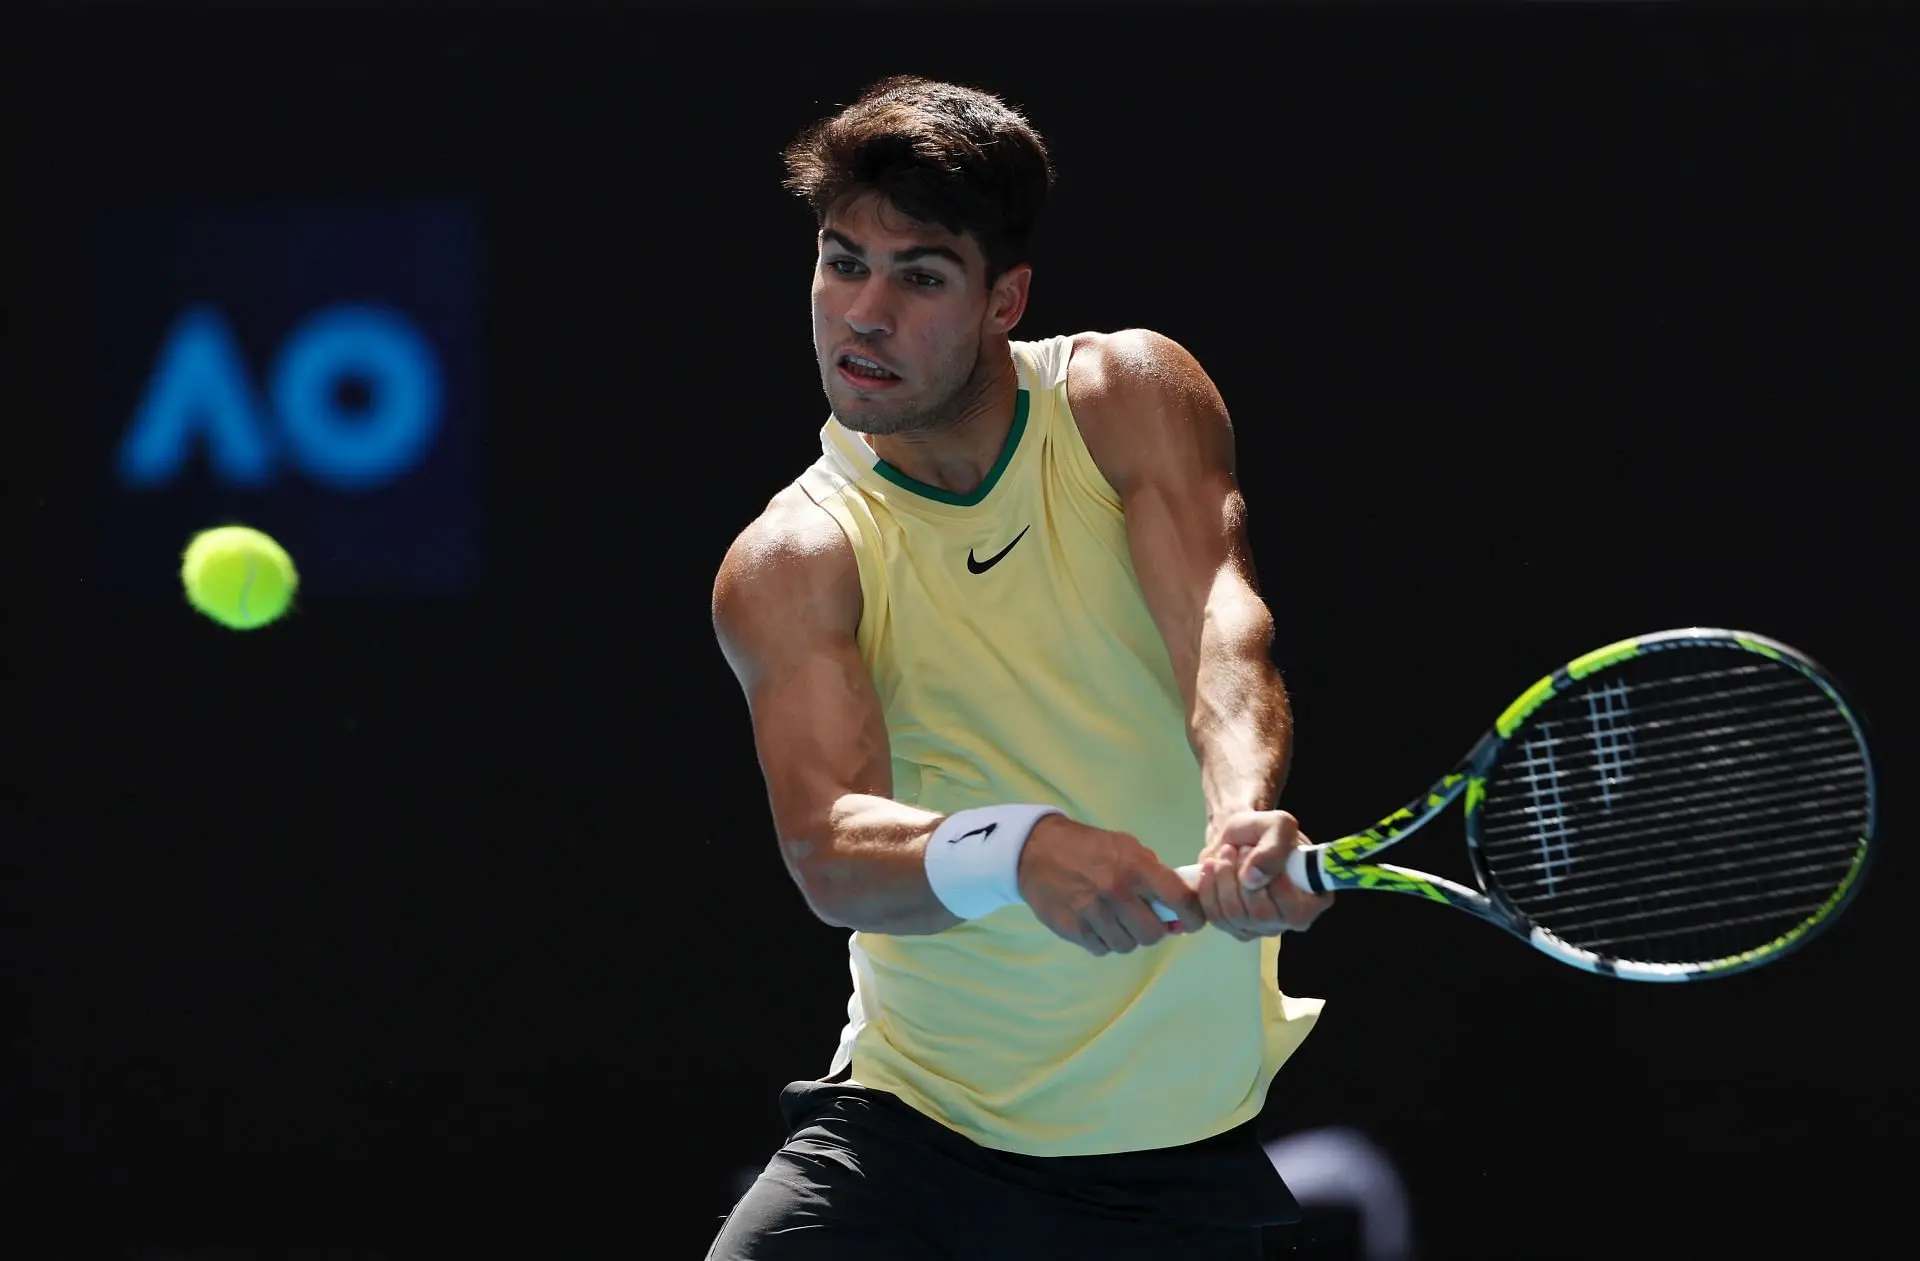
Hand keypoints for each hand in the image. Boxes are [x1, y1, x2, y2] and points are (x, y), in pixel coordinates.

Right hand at [1017, 814, 1206, 954]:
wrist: (1036, 851)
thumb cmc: (1089, 847)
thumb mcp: (1126, 846)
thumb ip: (1154, 873)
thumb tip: (1179, 906)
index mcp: (1135, 867)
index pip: (1179, 900)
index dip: (1194, 916)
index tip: (1194, 922)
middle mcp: (1116, 892)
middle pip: (1153, 934)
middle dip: (1154, 930)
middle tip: (1146, 920)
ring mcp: (1092, 913)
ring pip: (1127, 945)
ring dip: (1127, 936)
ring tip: (1117, 919)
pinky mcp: (1073, 929)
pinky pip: (1103, 949)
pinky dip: (1104, 941)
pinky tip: (1097, 923)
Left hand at [1196, 809, 1333, 940]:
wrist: (1237, 839)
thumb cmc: (1264, 833)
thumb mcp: (1277, 825)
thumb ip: (1274, 847)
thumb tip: (1254, 879)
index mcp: (1314, 899)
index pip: (1295, 910)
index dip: (1273, 884)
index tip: (1257, 852)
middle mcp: (1290, 920)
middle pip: (1261, 914)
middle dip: (1242, 876)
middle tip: (1240, 849)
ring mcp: (1262, 927)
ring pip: (1235, 915)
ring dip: (1224, 879)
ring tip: (1226, 854)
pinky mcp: (1235, 928)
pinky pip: (1216, 917)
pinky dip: (1208, 888)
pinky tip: (1211, 868)